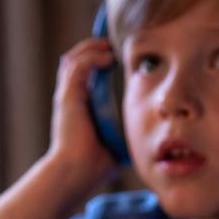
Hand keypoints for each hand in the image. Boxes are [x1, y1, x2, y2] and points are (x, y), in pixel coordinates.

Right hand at [48, 36, 120, 176]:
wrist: (77, 175)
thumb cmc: (96, 166)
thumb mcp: (118, 140)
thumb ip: (128, 129)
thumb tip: (150, 132)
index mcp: (80, 106)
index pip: (84, 73)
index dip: (98, 58)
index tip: (118, 53)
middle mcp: (71, 98)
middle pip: (76, 60)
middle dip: (94, 47)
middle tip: (116, 43)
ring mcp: (67, 96)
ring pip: (74, 59)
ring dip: (92, 48)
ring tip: (111, 47)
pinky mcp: (68, 98)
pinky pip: (78, 67)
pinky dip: (92, 58)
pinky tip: (109, 59)